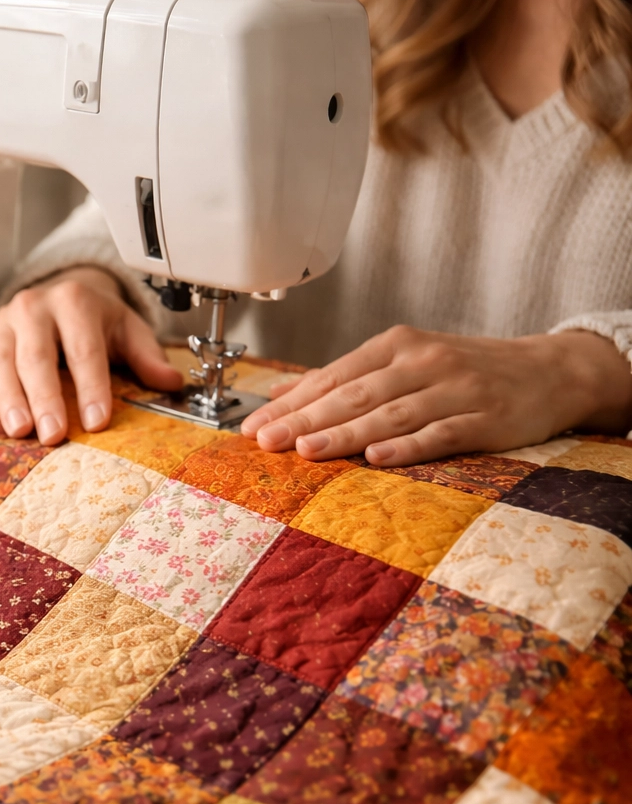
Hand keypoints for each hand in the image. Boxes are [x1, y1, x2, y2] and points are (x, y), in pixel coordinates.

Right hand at [0, 267, 182, 445]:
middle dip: (44, 397)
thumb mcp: (126, 329)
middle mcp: (34, 307)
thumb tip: (172, 382)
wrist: (59, 292)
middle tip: (51, 433)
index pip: (84, 348)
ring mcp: (2, 322)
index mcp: (75, 301)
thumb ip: (147, 356)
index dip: (91, 386)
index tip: (96, 421)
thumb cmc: (94, 320)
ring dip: (8, 397)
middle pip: (37, 356)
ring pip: (0, 360)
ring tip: (19, 429)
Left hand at [240, 325, 631, 465]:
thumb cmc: (463, 370)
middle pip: (355, 394)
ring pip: (391, 413)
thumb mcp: (402, 361)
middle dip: (306, 419)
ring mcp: (456, 389)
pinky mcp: (485, 418)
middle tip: (266, 441)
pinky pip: (440, 433)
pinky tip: (376, 458)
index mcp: (397, 345)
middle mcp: (423, 361)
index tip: (253, 426)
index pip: (333, 375)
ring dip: (346, 434)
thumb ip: (341, 378)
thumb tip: (279, 391)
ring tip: (307, 451)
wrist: (549, 372)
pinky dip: (407, 446)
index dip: (292, 402)